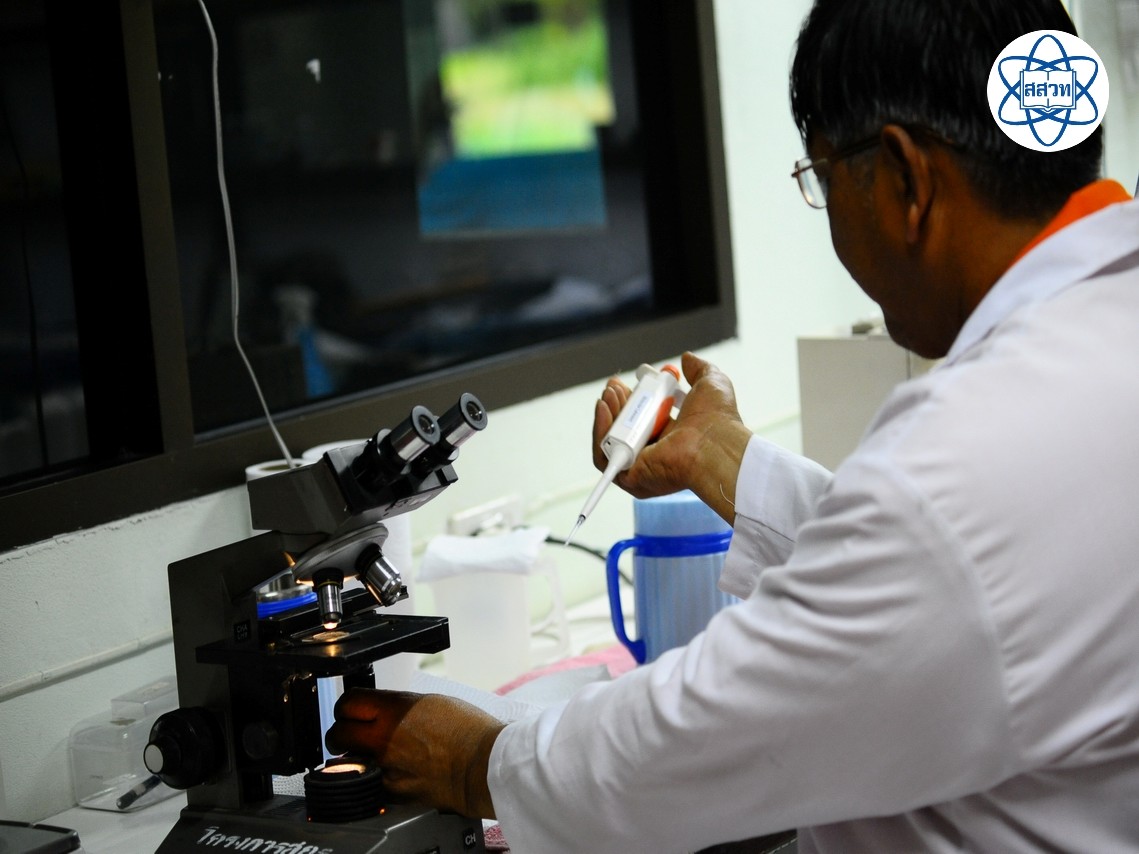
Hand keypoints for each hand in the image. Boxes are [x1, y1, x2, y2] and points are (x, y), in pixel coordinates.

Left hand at [325, 689, 505, 818]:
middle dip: (342, 732)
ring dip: (358, 755)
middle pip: (338, 733)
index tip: (350, 710)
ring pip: (351, 760)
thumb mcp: (431, 702)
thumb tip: (383, 710)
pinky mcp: (391, 789)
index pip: (349, 703)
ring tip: (378, 753)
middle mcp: (385, 736)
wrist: (483, 765)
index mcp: (395, 709)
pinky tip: (397, 770)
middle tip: (352, 733)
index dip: (347, 706)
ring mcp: (385, 765)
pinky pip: (373, 780)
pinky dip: (379, 776)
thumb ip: (400, 706)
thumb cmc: (469, 732)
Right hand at [592, 351, 750, 521]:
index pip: (646, 419)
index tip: (627, 382)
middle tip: (613, 386)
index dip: (634, 399)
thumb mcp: (710, 384)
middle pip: (626, 429)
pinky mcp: (630, 477)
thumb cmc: (717, 420)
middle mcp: (658, 454)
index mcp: (674, 436)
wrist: (714, 444)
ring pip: (613, 441)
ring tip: (609, 394)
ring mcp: (643, 467)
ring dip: (607, 415)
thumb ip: (698, 370)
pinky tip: (604, 410)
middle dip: (617, 404)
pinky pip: (605, 457)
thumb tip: (688, 359)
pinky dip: (600, 433)